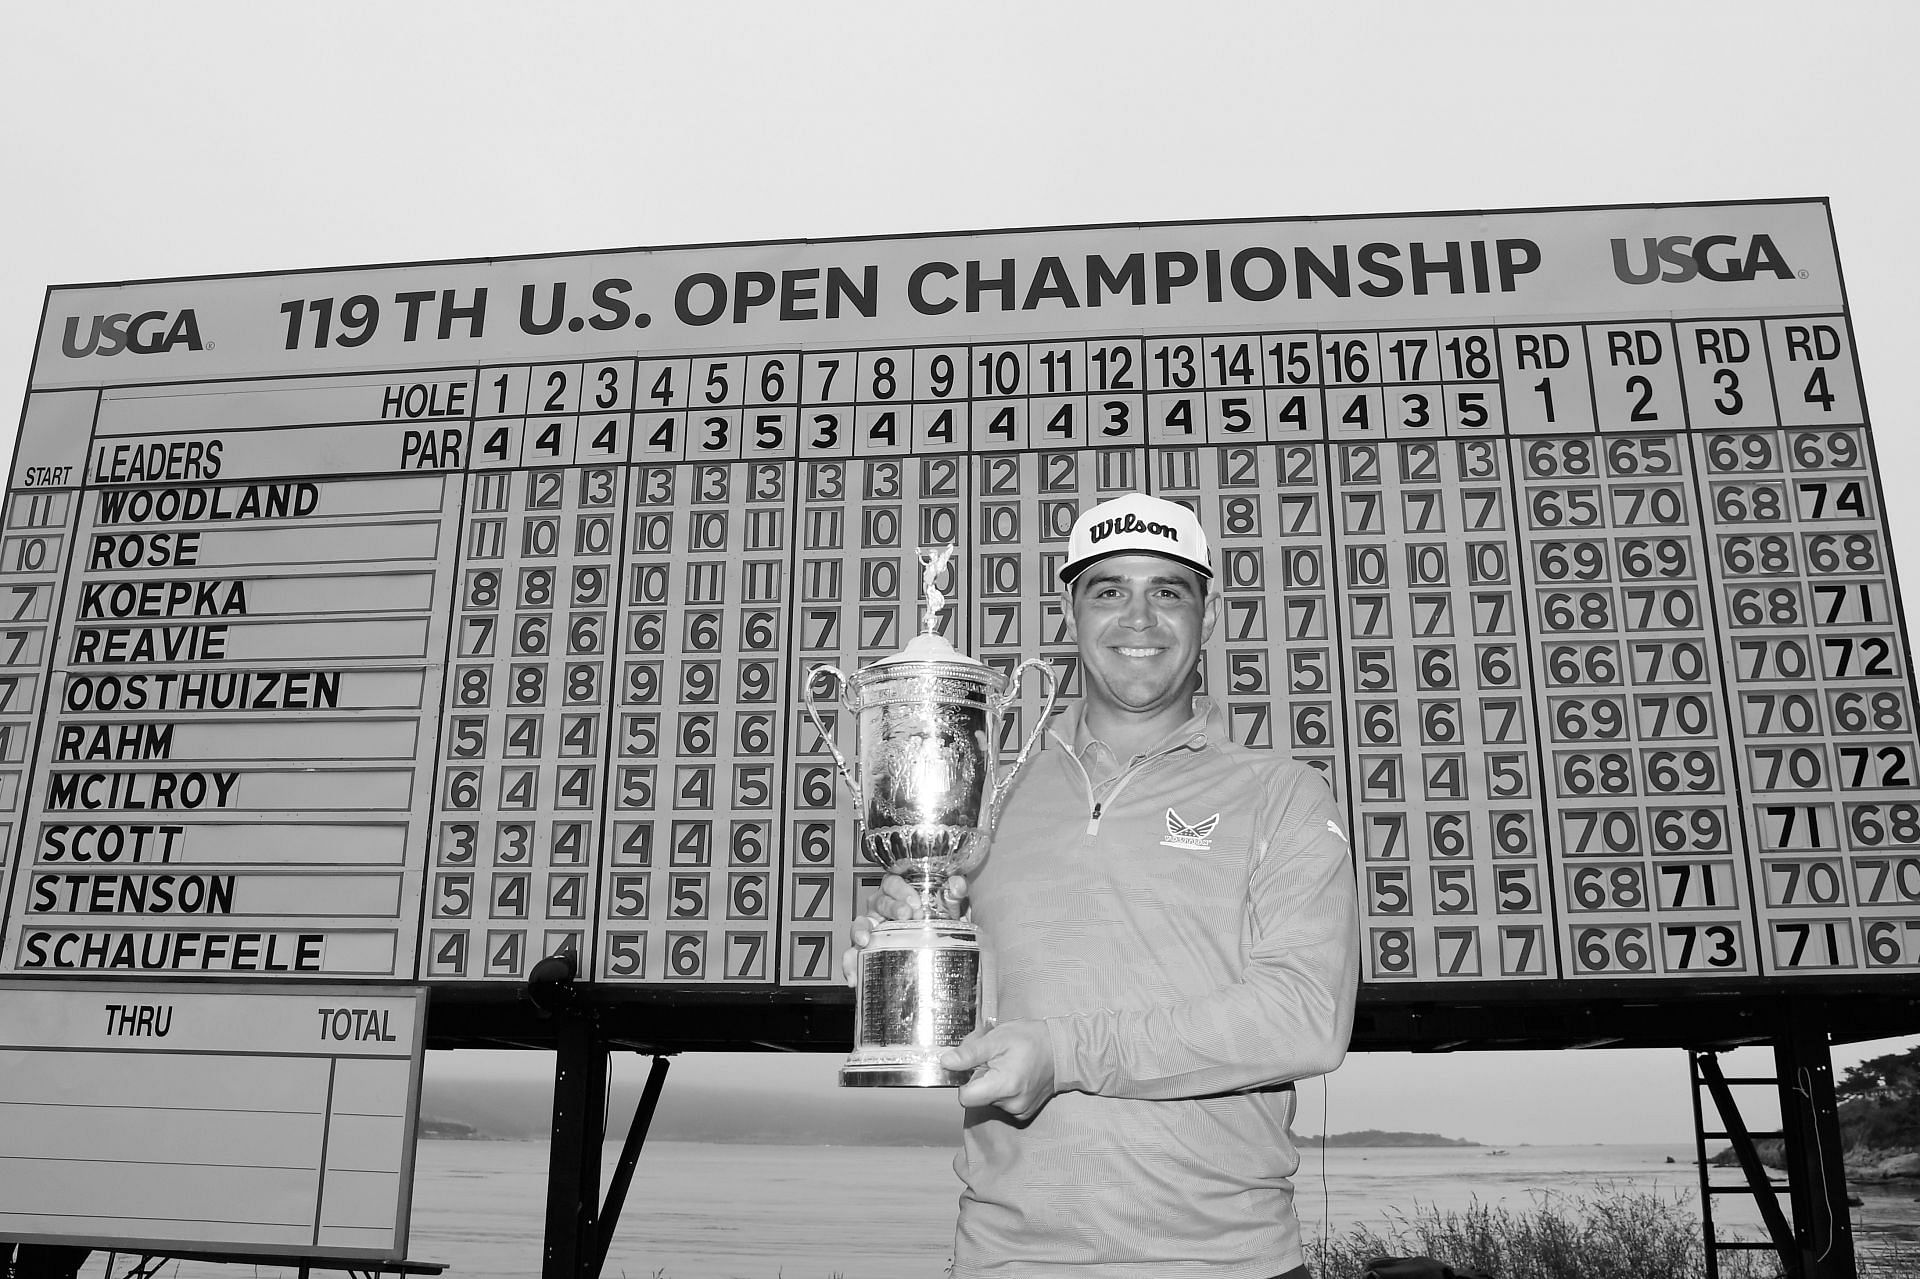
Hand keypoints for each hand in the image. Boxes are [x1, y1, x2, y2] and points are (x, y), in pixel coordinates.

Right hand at [839, 873, 970, 984]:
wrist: (934, 938)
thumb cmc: (934, 916)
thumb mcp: (947, 903)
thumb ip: (953, 892)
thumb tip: (957, 884)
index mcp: (897, 891)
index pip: (893, 883)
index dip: (902, 891)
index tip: (915, 901)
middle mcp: (881, 906)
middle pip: (879, 901)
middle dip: (891, 908)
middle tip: (905, 916)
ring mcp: (872, 927)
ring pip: (860, 924)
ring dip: (861, 931)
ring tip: (864, 941)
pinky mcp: (867, 948)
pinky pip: (853, 953)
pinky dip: (850, 963)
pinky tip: (853, 976)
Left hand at [940, 1019, 1055, 1120]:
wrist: (1062, 1049)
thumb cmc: (1031, 1039)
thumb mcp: (997, 1038)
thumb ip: (970, 1053)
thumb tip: (946, 1062)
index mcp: (1004, 1086)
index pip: (965, 1097)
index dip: (963, 1080)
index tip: (972, 1065)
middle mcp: (1011, 1105)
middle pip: (977, 1097)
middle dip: (979, 1077)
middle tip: (993, 1057)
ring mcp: (1018, 1111)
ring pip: (988, 1099)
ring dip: (991, 1082)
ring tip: (1005, 1063)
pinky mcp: (1023, 1113)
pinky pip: (1001, 1103)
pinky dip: (1002, 1089)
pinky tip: (1013, 1074)